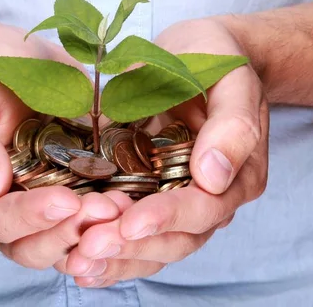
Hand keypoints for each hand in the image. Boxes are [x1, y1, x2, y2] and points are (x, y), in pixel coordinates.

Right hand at [0, 24, 120, 268]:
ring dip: (97, 234)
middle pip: (32, 247)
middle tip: (107, 209)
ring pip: (66, 243)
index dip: (31, 217)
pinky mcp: (75, 192)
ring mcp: (42, 205)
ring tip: (125, 207)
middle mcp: (4, 209)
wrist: (16, 59)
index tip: (66, 201)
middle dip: (71, 233)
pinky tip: (138, 206)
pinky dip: (114, 221)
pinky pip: (93, 221)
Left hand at [55, 19, 268, 286]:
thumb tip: (214, 177)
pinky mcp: (146, 190)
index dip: (166, 218)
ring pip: (150, 243)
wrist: (196, 52)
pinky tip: (75, 258)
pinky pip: (129, 227)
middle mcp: (208, 197)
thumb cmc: (217, 59)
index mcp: (237, 175)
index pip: (204, 208)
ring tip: (76, 261)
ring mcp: (174, 196)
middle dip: (131, 246)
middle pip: (174, 238)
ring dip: (115, 256)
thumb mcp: (232, 79)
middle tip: (88, 248)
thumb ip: (233, 126)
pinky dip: (107, 246)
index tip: (129, 222)